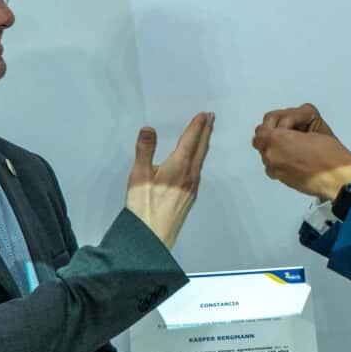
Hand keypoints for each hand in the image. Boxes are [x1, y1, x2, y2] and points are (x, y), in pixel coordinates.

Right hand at [126, 113, 212, 248]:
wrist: (153, 236)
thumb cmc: (143, 205)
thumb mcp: (139, 174)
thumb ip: (144, 150)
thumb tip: (149, 128)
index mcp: (179, 166)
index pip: (191, 141)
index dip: (197, 126)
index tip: (204, 115)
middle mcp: (190, 175)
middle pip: (200, 149)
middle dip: (206, 132)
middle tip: (211, 118)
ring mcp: (192, 187)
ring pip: (201, 160)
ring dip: (204, 144)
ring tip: (205, 134)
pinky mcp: (189, 197)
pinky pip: (198, 171)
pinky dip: (199, 158)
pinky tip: (196, 161)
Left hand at [254, 106, 350, 199]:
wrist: (338, 179)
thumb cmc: (330, 153)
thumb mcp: (314, 124)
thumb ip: (292, 121)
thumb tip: (286, 127)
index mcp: (276, 139)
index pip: (266, 124)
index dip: (280, 121)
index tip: (294, 125)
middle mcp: (270, 155)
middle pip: (260, 139)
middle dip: (272, 134)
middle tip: (291, 134)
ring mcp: (274, 170)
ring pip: (266, 153)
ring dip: (276, 148)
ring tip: (296, 148)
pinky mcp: (282, 180)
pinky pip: (274, 166)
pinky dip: (281, 160)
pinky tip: (297, 159)